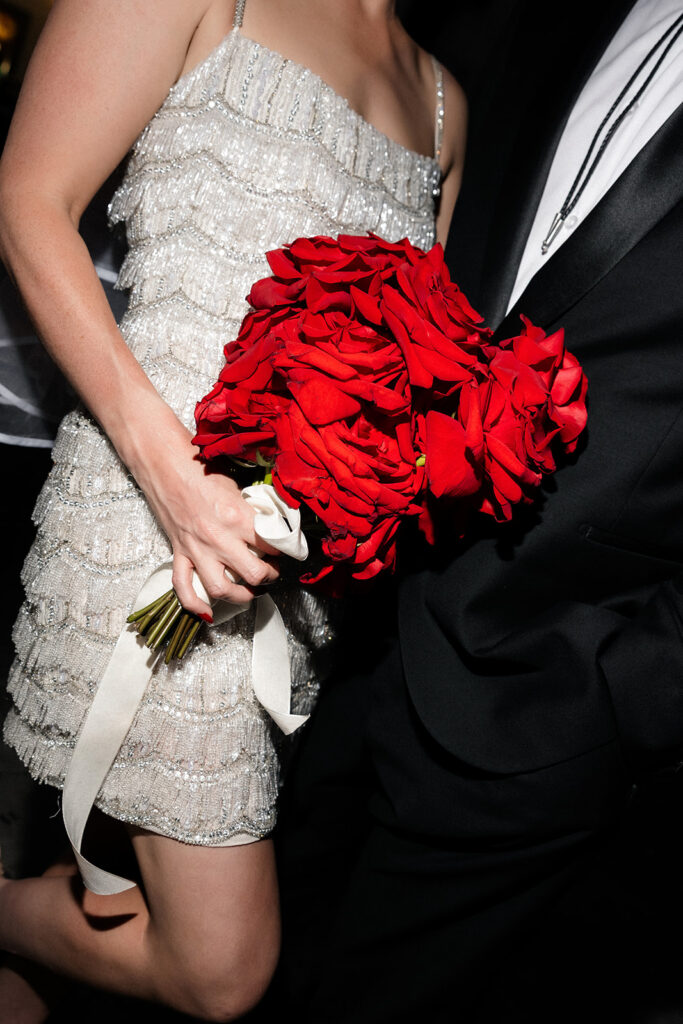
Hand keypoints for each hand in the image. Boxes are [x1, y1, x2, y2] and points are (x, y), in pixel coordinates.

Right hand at [132, 425, 279, 618]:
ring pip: (221, 588)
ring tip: (250, 592)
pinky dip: (195, 604)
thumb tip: (271, 523)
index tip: (286, 550)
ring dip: (240, 596)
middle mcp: (218, 538)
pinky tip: (208, 612)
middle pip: (253, 574)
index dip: (284, 550)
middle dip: (269, 576)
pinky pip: (184, 587)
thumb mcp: (236, 486)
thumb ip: (252, 509)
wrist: (164, 465)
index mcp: (236, 518)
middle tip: (273, 572)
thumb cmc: (200, 470)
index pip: (271, 545)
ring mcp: (196, 549)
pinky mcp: (179, 553)